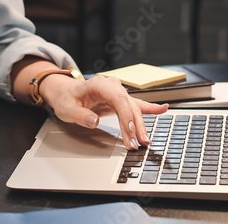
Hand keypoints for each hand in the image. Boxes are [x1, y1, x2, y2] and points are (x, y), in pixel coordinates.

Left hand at [39, 74, 167, 149]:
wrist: (65, 91)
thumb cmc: (66, 98)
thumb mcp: (66, 109)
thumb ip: (80, 116)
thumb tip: (95, 121)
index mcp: (98, 85)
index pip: (117, 99)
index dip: (126, 116)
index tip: (130, 131)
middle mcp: (110, 86)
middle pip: (128, 105)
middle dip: (135, 125)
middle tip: (138, 143)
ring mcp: (116, 92)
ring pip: (133, 108)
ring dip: (140, 125)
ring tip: (145, 140)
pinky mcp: (119, 100)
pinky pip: (136, 104)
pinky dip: (150, 108)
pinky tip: (163, 109)